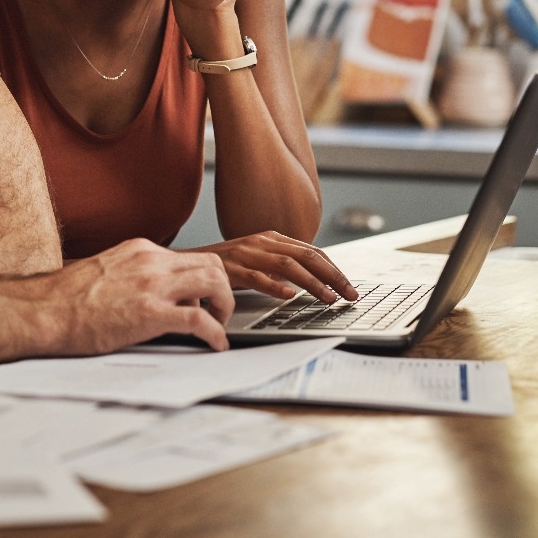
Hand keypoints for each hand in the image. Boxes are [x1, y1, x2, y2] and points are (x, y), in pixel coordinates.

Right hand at [48, 238, 233, 352]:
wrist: (43, 310)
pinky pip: (200, 320)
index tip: (205, 299)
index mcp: (140, 250)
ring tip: (219, 326)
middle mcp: (151, 261)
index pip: (191, 256)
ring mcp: (152, 285)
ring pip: (215, 282)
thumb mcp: (107, 271)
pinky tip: (215, 345)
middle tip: (219, 312)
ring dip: (225, 306)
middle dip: (223, 289)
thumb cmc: (65, 298)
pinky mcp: (150, 313)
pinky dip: (216, 334)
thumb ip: (134, 275)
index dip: (205, 280)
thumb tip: (152, 294)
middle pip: (212, 264)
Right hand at [194, 232, 358, 302]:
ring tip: (328, 299)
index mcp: (270, 238)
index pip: (311, 251)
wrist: (188, 263)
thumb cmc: (225, 265)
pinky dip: (275, 286)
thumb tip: (311, 279)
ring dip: (312, 284)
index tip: (349, 286)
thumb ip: (279, 265)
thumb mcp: (256, 259)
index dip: (333, 268)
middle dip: (332, 276)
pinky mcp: (231, 268)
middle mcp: (261, 242)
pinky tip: (289, 296)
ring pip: (287, 266)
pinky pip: (257, 277)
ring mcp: (246, 254)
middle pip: (306, 256)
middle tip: (349, 294)